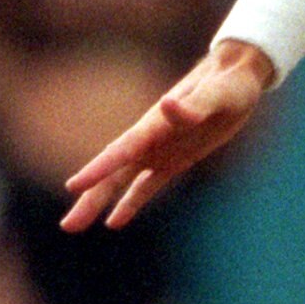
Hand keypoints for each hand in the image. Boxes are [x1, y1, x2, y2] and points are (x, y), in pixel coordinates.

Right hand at [61, 38, 272, 230]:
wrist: (237, 76)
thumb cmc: (229, 83)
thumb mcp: (218, 94)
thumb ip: (194, 105)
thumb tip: (167, 104)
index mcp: (156, 124)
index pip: (122, 150)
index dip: (99, 169)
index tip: (73, 186)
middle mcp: (150, 139)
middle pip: (113, 172)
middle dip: (90, 197)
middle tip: (67, 226)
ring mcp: (159, 150)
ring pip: (121, 182)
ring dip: (99, 202)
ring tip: (74, 227)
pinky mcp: (174, 161)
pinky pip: (146, 186)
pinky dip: (130, 203)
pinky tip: (113, 222)